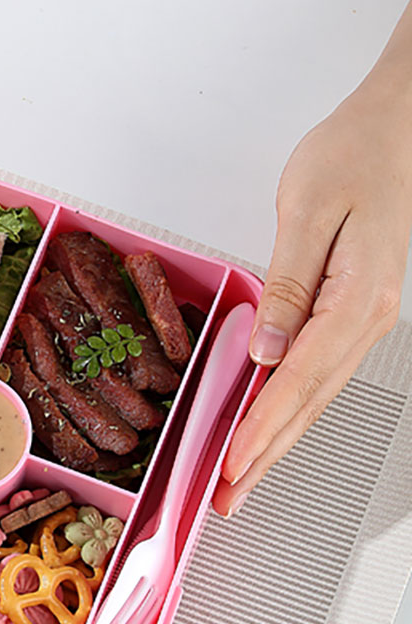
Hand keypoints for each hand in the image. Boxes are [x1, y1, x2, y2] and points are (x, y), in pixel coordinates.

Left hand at [214, 18, 411, 516]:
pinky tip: (269, 431)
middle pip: (308, 405)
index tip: (231, 465)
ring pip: (314, 398)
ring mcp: (364, 320)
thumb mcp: (308, 210)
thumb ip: (287, 284)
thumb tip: (268, 348)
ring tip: (241, 482)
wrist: (397, 124)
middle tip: (228, 500)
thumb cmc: (357, 152)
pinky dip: (290, 410)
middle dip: (265, 457)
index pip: (298, 381)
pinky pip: (317, 376)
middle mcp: (367, 319)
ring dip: (277, 443)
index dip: (261, 430)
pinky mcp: (354, 312)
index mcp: (357, 299)